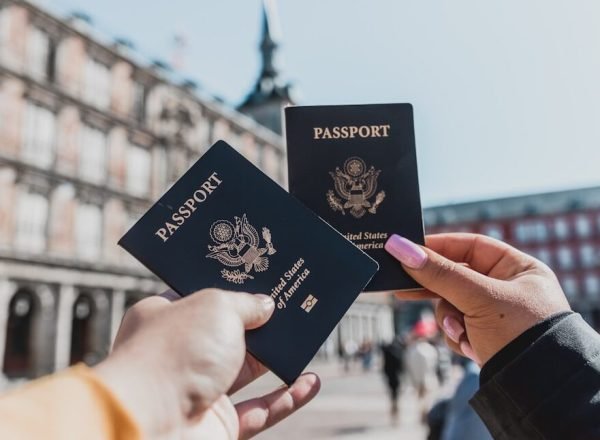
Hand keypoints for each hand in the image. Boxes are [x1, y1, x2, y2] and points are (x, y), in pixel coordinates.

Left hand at [94, 289, 319, 438]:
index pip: (200, 296)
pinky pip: (260, 410)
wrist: (151, 426)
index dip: (231, 286)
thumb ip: (245, 303)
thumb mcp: (216, 307)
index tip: (260, 277)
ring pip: (247, 371)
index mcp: (165, 318)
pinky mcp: (217, 424)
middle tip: (290, 304)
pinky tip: (311, 382)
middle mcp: (180, 354)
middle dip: (260, 322)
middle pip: (228, 333)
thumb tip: (265, 305)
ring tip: (307, 337)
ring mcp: (198, 391)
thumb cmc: (174, 354)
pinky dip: (287, 398)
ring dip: (278, 358)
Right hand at [385, 233, 570, 364]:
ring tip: (461, 333)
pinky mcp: (487, 337)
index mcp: (518, 269)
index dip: (439, 247)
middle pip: (457, 277)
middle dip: (437, 290)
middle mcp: (508, 288)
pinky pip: (457, 327)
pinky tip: (471, 348)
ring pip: (452, 305)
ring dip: (450, 320)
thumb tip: (399, 246)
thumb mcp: (478, 298)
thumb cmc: (520, 333)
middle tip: (403, 288)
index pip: (471, 246)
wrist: (538, 391)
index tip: (408, 250)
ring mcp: (496, 315)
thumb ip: (438, 273)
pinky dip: (458, 337)